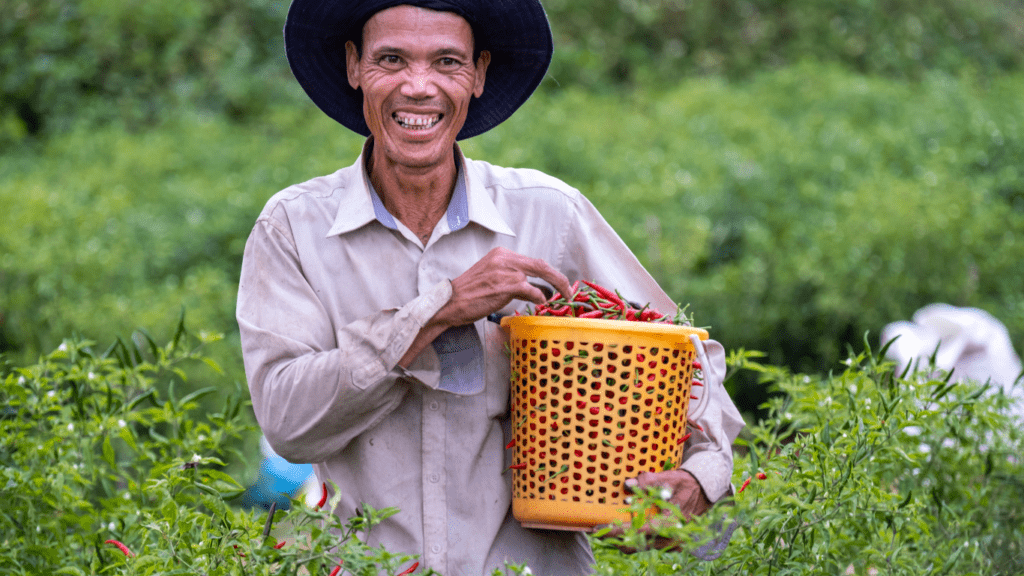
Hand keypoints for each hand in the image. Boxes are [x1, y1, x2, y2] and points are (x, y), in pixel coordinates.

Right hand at [398, 248, 569, 366]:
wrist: (450, 303)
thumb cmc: (469, 295)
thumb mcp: (491, 278)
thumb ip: (513, 278)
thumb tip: (539, 289)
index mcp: (501, 254)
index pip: (533, 261)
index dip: (550, 273)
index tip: (560, 283)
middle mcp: (505, 259)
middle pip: (541, 265)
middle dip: (559, 278)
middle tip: (569, 291)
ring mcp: (506, 271)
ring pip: (538, 277)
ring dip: (550, 291)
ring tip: (558, 300)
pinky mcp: (506, 285)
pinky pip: (532, 290)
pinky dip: (540, 297)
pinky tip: (541, 303)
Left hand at [601, 469, 710, 550]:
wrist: (704, 491)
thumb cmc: (686, 484)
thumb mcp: (670, 479)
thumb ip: (649, 482)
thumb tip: (628, 484)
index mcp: (671, 523)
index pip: (640, 532)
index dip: (618, 531)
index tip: (600, 529)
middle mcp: (670, 538)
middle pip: (636, 545)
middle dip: (614, 539)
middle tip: (596, 531)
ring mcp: (669, 542)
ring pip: (639, 546)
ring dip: (621, 540)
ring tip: (603, 531)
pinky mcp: (667, 541)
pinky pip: (645, 543)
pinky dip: (631, 539)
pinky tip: (619, 530)